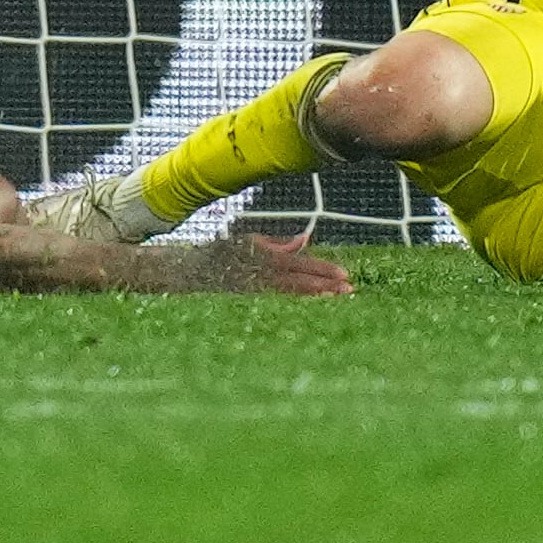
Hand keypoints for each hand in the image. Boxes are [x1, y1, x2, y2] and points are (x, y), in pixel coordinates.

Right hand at [147, 234, 351, 296]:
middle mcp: (262, 274)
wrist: (192, 272)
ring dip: (318, 295)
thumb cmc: (222, 251)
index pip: (299, 263)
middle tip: (350, 290)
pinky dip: (303, 302)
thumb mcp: (249, 239)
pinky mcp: (255, 300)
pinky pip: (284, 301)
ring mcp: (259, 290)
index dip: (321, 269)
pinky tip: (317, 303)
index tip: (344, 274)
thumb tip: (304, 241)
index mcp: (262, 256)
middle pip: (301, 282)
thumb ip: (277, 242)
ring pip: (295, 294)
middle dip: (326, 285)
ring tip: (340, 297)